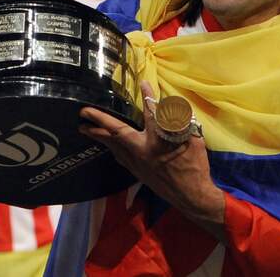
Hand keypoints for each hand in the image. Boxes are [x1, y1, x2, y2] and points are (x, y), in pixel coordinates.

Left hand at [79, 81, 225, 239]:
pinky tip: (108, 147)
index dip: (148, 97)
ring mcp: (139, 163)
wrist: (192, 197)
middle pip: (117, 132)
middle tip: (83, 113)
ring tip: (84, 128)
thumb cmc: (196, 166)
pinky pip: (120, 157)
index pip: (152, 112)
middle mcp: (145, 150)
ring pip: (114, 146)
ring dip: (98, 136)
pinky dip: (112, 149)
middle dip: (99, 122)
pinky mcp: (138, 173)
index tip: (143, 83)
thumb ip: (181, 124)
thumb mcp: (194, 140)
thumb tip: (170, 109)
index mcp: (161, 140)